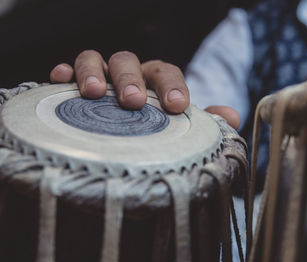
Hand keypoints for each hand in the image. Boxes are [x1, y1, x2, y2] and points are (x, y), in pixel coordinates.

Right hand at [50, 50, 239, 128]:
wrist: (129, 143)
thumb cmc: (155, 131)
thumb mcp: (181, 127)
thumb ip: (207, 122)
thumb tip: (232, 117)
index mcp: (155, 82)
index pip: (166, 71)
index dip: (172, 84)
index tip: (177, 106)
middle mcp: (127, 76)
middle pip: (127, 60)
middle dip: (131, 78)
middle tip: (134, 102)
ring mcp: (100, 79)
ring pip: (93, 59)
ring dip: (93, 71)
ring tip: (94, 93)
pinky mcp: (73, 89)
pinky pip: (65, 72)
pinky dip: (63, 73)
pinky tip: (60, 81)